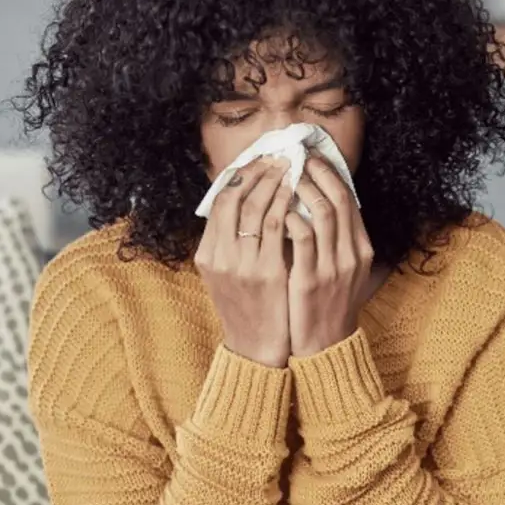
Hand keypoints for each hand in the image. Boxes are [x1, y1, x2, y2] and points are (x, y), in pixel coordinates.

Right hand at [195, 158, 292, 367]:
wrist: (256, 348)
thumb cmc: (247, 307)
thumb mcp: (227, 274)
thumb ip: (230, 243)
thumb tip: (245, 203)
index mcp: (208, 254)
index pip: (219, 202)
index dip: (240, 176)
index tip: (258, 161)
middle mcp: (220, 257)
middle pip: (234, 199)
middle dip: (257, 172)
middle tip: (277, 157)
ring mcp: (241, 265)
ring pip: (255, 208)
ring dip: (274, 182)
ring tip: (290, 167)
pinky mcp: (266, 273)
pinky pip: (275, 228)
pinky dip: (285, 205)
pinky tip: (296, 194)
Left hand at [285, 157, 374, 357]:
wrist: (325, 345)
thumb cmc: (328, 303)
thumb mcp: (343, 270)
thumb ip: (337, 240)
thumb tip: (321, 204)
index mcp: (361, 248)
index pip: (350, 199)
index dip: (331, 174)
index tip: (312, 158)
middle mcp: (352, 254)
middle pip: (339, 199)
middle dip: (317, 173)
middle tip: (296, 158)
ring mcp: (333, 267)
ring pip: (323, 213)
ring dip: (302, 190)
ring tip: (284, 178)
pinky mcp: (310, 280)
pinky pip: (301, 239)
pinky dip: (290, 219)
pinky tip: (277, 212)